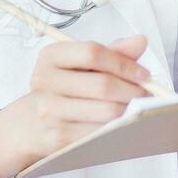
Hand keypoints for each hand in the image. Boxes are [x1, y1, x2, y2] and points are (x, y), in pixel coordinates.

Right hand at [5, 34, 154, 162]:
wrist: (29, 124)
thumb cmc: (63, 89)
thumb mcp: (81, 65)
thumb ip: (112, 52)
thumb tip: (140, 41)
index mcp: (51, 56)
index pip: (92, 52)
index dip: (124, 63)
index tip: (144, 74)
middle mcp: (44, 81)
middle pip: (102, 84)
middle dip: (132, 90)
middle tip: (147, 94)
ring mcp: (48, 110)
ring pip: (105, 110)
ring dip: (129, 110)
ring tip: (138, 107)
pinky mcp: (57, 136)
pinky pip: (99, 132)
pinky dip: (117, 127)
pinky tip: (122, 123)